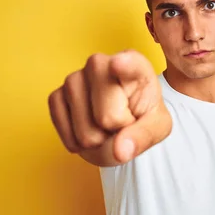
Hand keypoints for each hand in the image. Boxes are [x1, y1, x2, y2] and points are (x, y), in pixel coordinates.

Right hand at [48, 49, 171, 165]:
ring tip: (105, 124)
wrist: (117, 123)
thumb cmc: (142, 117)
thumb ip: (143, 137)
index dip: (123, 65)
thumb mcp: (157, 127)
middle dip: (115, 131)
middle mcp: (100, 64)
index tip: (118, 64)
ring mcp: (74, 78)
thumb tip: (120, 151)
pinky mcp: (56, 94)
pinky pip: (63, 130)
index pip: (130, 64)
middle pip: (107, 117)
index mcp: (135, 66)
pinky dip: (76, 141)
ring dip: (96, 140)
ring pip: (84, 131)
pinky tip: (87, 128)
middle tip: (122, 122)